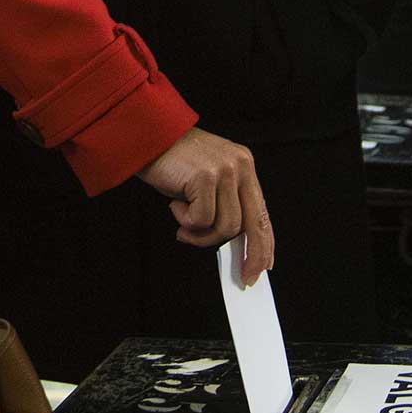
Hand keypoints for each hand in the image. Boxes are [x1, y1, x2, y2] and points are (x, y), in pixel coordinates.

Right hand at [136, 126, 273, 285]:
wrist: (147, 136)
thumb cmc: (173, 162)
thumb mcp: (208, 179)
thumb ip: (224, 203)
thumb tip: (236, 244)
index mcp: (243, 165)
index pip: (261, 213)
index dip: (264, 244)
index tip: (261, 267)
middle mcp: (239, 166)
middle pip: (251, 224)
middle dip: (249, 255)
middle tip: (241, 276)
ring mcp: (224, 170)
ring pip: (225, 226)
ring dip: (202, 234)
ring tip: (183, 223)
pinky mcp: (206, 176)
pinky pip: (202, 219)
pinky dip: (186, 220)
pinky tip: (175, 205)